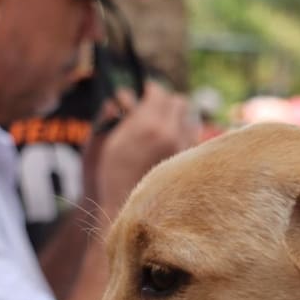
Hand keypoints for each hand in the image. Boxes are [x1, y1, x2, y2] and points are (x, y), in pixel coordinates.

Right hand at [83, 80, 197, 208]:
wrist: (129, 209)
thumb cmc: (112, 176)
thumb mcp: (106, 142)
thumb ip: (114, 115)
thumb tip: (121, 99)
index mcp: (147, 125)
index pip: (158, 93)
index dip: (150, 90)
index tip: (145, 93)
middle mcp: (170, 134)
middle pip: (179, 102)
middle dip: (166, 102)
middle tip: (153, 108)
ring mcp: (184, 148)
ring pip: (190, 118)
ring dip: (177, 117)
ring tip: (163, 126)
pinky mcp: (190, 162)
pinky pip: (193, 137)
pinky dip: (184, 134)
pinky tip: (171, 143)